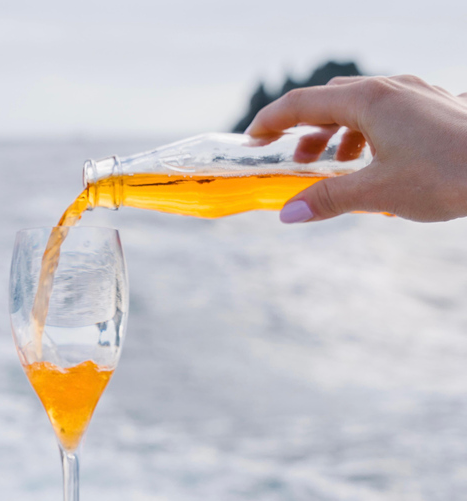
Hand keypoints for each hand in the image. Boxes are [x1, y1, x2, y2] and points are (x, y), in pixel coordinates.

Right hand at [246, 75, 466, 222]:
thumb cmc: (449, 175)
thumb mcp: (379, 191)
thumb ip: (327, 198)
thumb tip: (286, 213)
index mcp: (368, 101)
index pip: (301, 103)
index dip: (270, 121)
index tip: (251, 140)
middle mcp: (390, 88)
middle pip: (329, 101)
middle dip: (304, 130)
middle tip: (292, 159)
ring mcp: (416, 94)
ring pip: (360, 106)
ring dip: (337, 134)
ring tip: (333, 165)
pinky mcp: (435, 106)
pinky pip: (386, 112)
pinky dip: (366, 134)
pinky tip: (375, 161)